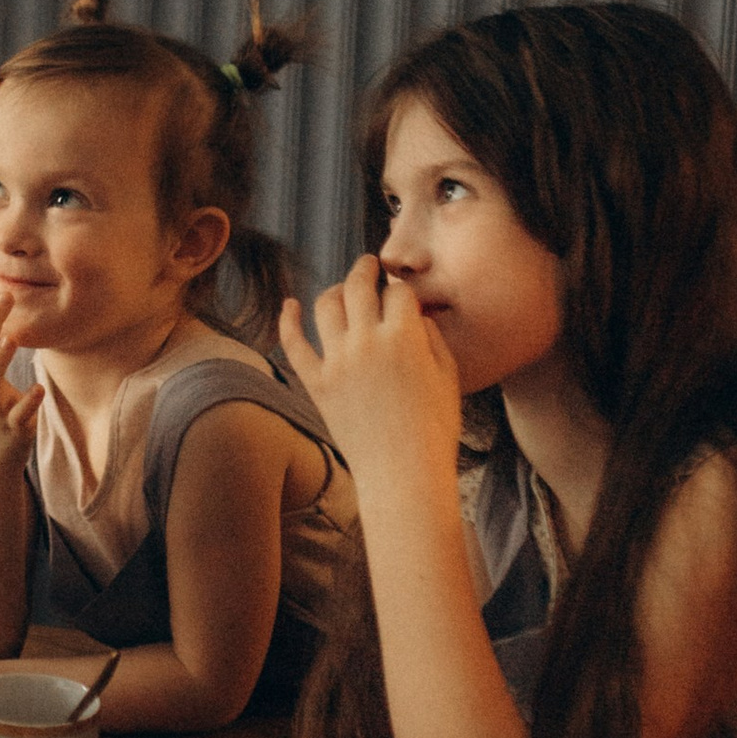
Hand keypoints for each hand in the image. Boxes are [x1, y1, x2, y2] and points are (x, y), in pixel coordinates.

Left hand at [280, 255, 461, 498]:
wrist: (404, 473)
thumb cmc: (434, 428)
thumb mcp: (449, 376)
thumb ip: (432, 337)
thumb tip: (416, 315)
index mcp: (404, 336)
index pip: (397, 292)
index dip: (401, 289)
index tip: (401, 293)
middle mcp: (366, 341)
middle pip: (358, 286)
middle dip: (365, 269)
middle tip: (368, 264)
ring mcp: (337, 361)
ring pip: (325, 305)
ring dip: (335, 290)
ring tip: (343, 289)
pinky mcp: (316, 383)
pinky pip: (293, 344)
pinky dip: (287, 320)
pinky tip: (288, 305)